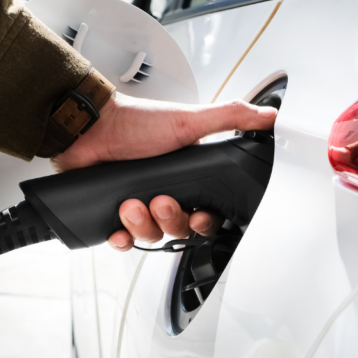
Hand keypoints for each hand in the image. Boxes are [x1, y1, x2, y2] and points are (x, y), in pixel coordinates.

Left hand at [51, 92, 277, 250]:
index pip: (207, 212)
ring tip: (131, 203)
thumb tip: (268, 116)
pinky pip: (123, 242)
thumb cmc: (136, 121)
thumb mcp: (189, 119)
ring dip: (142, 224)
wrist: (89, 127)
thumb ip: (230, 118)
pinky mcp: (113, 214)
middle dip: (171, 219)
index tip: (199, 216)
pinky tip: (118, 229)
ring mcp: (138, 205)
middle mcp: (165, 192)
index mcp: (187, 176)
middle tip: (160, 201)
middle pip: (180, 229)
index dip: (206, 221)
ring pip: (151, 236)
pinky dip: (121, 240)